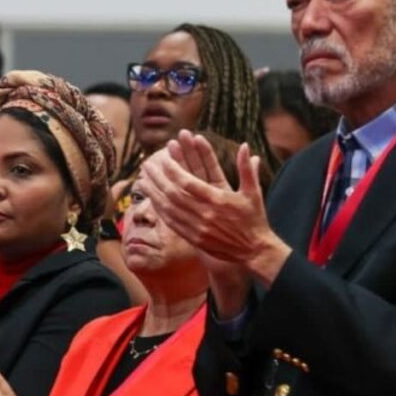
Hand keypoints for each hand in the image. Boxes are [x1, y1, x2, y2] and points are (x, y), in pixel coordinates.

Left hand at [141, 131, 290, 289]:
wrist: (253, 250)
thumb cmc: (253, 219)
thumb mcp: (253, 192)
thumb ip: (247, 169)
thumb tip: (246, 145)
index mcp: (217, 201)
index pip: (188, 183)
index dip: (173, 170)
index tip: (162, 159)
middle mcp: (204, 214)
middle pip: (173, 194)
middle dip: (157, 178)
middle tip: (146, 165)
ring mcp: (196, 228)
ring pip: (169, 209)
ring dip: (154, 193)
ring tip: (142, 180)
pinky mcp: (192, 238)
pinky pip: (171, 222)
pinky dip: (160, 210)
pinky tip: (152, 200)